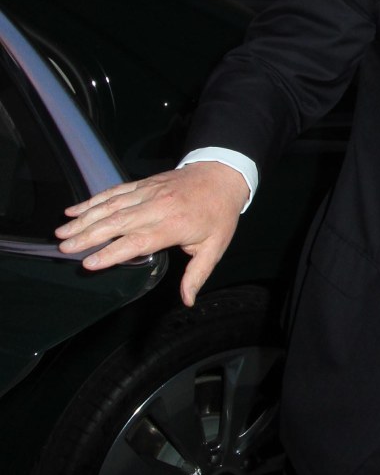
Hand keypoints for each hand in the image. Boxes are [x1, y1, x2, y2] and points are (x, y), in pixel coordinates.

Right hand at [55, 162, 248, 306]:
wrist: (223, 175)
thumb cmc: (219, 213)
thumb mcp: (215, 246)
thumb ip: (197, 274)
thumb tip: (187, 300)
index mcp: (173, 225)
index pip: (137, 241)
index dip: (112, 252)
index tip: (89, 263)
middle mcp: (157, 207)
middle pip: (117, 223)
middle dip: (88, 236)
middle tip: (64, 248)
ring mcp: (148, 193)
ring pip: (111, 206)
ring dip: (85, 218)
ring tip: (62, 231)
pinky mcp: (144, 184)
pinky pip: (115, 192)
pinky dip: (93, 200)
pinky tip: (75, 209)